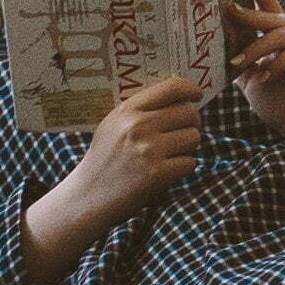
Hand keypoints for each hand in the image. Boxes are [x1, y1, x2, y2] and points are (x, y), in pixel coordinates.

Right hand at [22, 73, 207, 276]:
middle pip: (189, 112)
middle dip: (191, 123)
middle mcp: (138, 125)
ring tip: (169, 155)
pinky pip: (190, 162)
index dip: (191, 88)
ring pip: (194, 137)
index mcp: (128, 110)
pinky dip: (182, 168)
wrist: (87, 196)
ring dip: (187, 148)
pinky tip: (165, 172)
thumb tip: (178, 98)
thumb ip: (140, 110)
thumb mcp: (113, 125)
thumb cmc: (103, 160)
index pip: (171, 88)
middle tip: (181, 134)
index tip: (197, 95)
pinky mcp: (157, 173)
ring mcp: (149, 149)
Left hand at [229, 0, 284, 167]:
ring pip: (280, 34)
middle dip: (246, 12)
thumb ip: (239, 55)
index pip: (267, 2)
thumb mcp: (251, 77)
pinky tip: (267, 77)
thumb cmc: (280, 103)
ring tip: (239, 64)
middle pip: (269, 15)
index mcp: (281, 34)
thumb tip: (215, 38)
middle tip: (224, 7)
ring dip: (256, 49)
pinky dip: (279, 64)